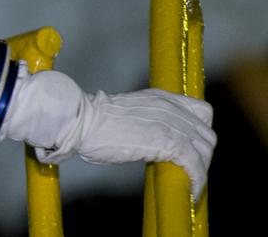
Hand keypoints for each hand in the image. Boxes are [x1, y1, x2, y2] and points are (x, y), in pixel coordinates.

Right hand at [2, 69, 215, 198]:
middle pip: (207, 134)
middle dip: (203, 156)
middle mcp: (170, 107)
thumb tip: (148, 141)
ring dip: (200, 170)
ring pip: (205, 150)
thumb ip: (146, 120)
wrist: (81, 120)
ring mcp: (171, 123)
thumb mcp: (128, 112)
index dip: (201, 132)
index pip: (201, 111)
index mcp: (160, 98)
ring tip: (188, 183)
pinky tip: (190, 191)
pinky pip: (196, 165)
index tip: (192, 148)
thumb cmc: (93, 120)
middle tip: (188, 172)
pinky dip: (198, 181)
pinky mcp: (168, 141)